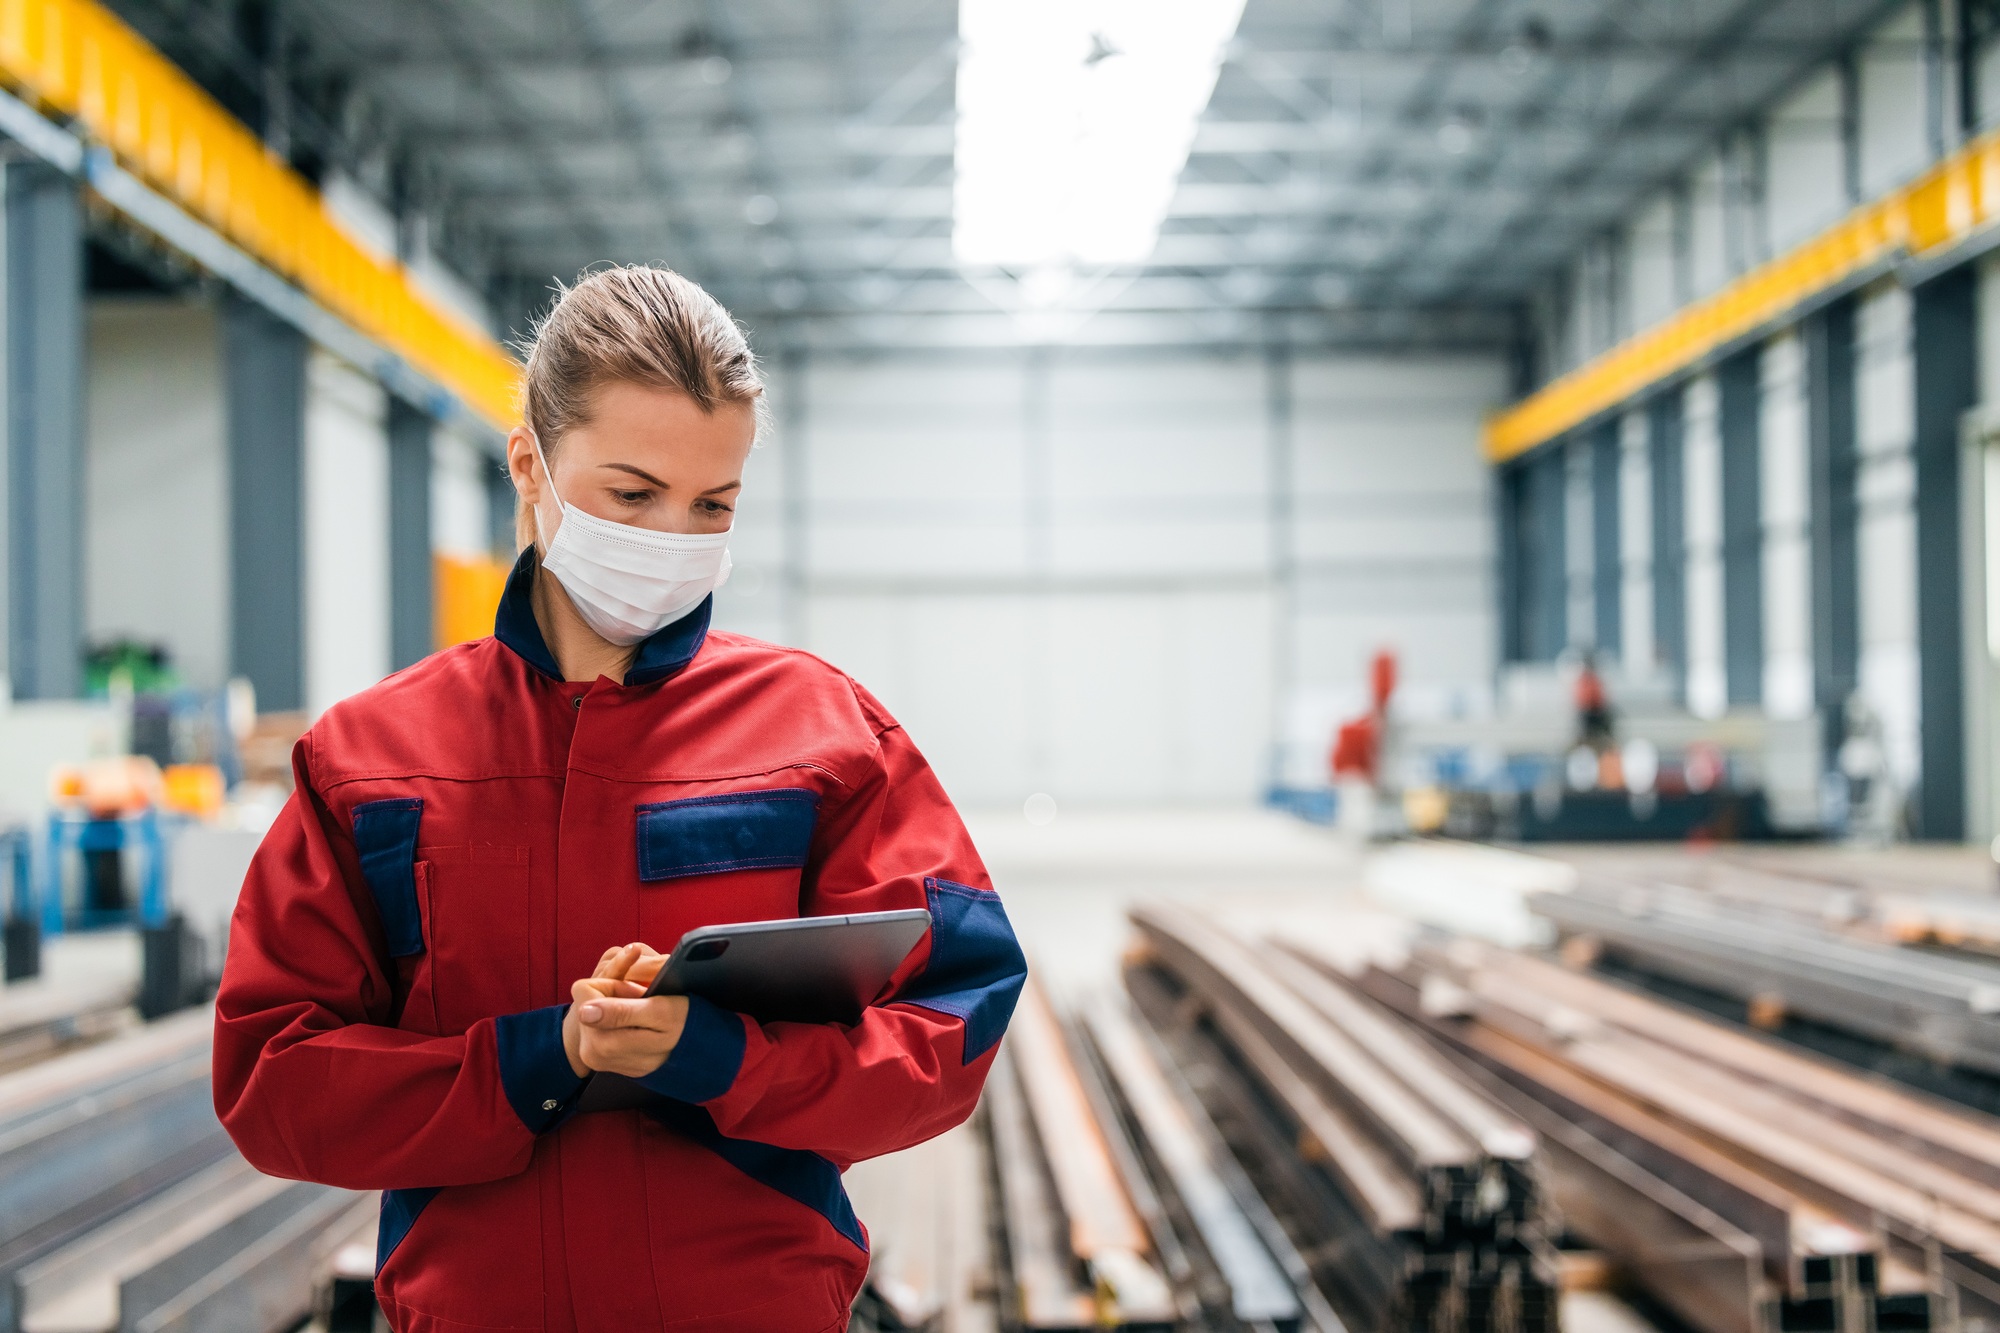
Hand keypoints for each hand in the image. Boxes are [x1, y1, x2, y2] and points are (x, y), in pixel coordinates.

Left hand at [561, 942, 688, 1079]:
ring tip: (642, 1014)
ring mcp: (596, 1059)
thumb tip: (583, 1012)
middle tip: (642, 1003)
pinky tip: (638, 1024)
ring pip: (592, 1012)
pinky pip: (600, 1026)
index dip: (613, 984)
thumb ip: (620, 1011)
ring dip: (616, 1006)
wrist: (698, 1050)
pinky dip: (618, 1019)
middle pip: (586, 1002)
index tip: (636, 993)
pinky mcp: (602, 1058)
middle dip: (613, 995)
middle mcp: (593, 1055)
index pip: (585, 990)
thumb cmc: (683, 1024)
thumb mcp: (658, 1012)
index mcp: (602, 1043)